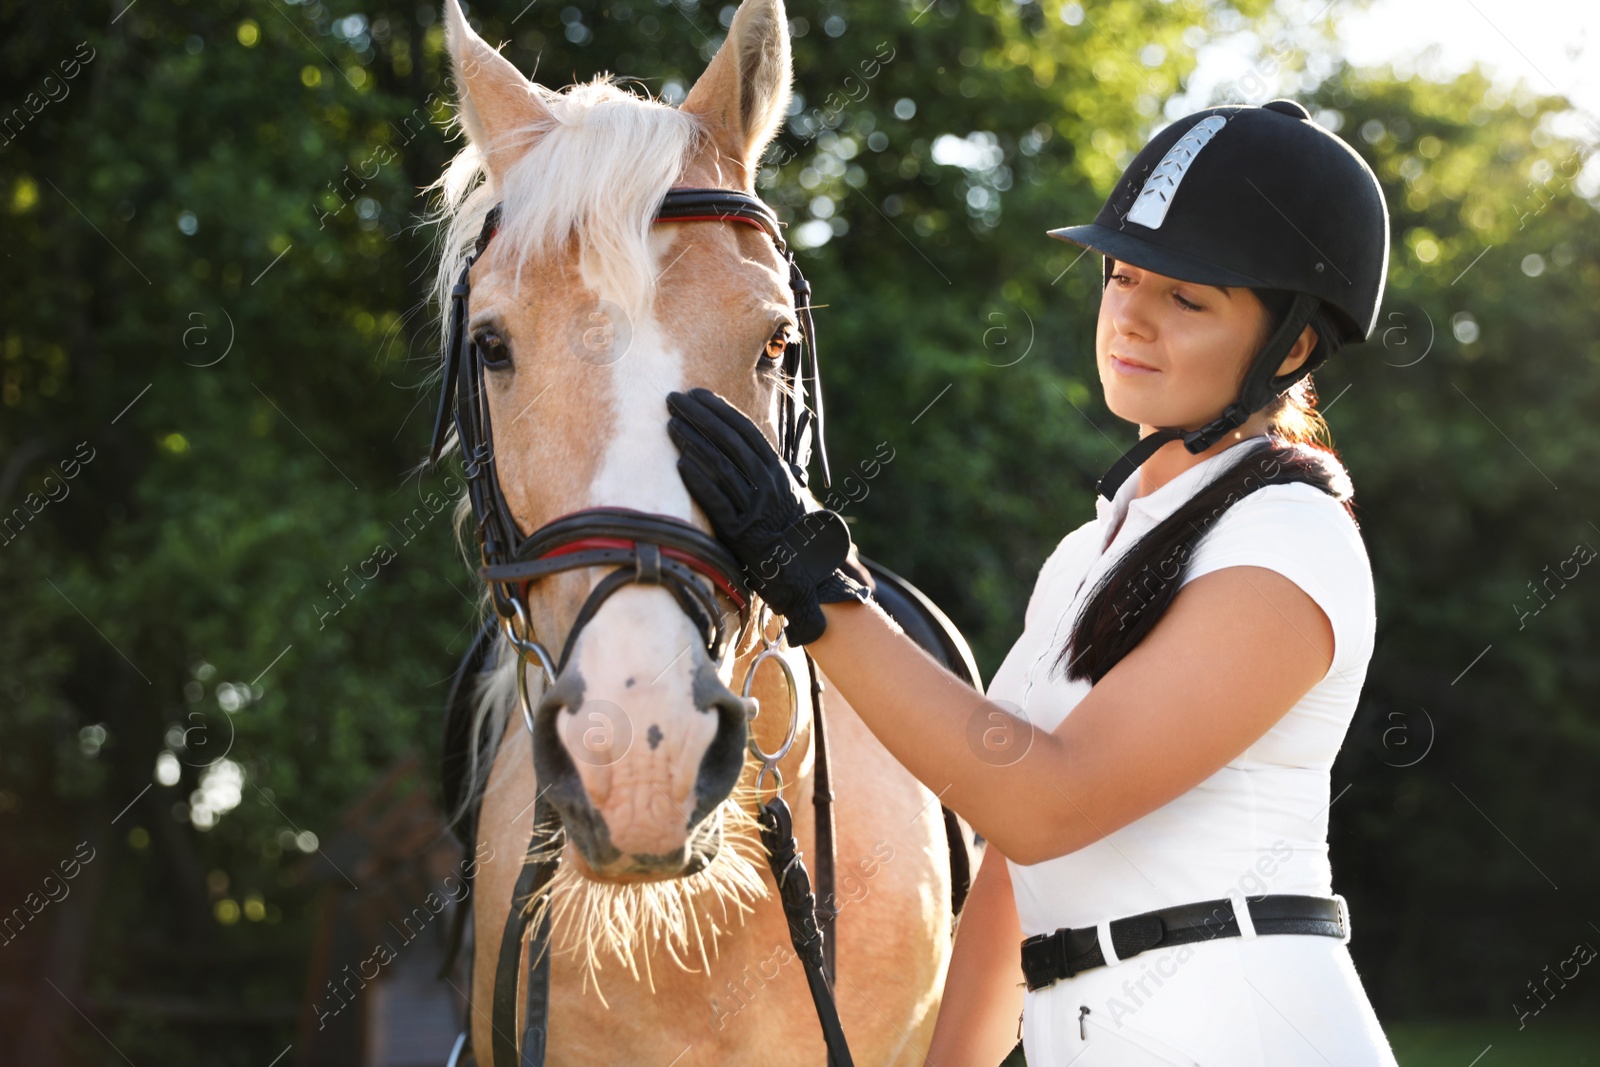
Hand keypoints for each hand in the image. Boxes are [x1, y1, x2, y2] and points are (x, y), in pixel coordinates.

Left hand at [666, 388, 869, 644]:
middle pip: (729, 441)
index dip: (720, 410)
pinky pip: (718, 501)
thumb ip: (767, 472)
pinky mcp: (742, 533)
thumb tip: (745, 447)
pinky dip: (699, 481)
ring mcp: (756, 508)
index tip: (697, 395)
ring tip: (670, 425)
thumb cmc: (793, 534)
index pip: (746, 431)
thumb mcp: (787, 496)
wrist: (807, 575)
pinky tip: (680, 464)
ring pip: (721, 466)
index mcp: (779, 472)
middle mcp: (769, 485)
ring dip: (693, 442)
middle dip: (699, 417)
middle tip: (673, 400)